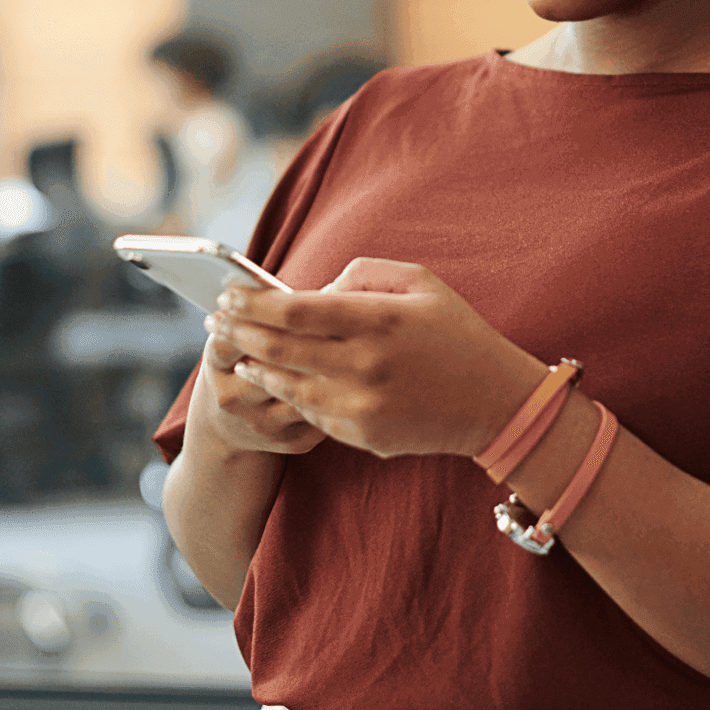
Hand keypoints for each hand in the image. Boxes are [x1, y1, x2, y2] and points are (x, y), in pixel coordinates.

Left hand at [206, 258, 546, 458]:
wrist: (495, 402)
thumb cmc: (458, 333)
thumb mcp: (422, 283)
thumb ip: (365, 274)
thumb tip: (315, 288)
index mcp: (379, 320)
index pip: (295, 309)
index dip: (253, 302)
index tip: (229, 292)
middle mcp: (364, 365)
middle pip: (278, 347)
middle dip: (238, 330)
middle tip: (215, 318)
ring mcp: (360, 405)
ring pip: (285, 383)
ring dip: (252, 363)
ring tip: (233, 349)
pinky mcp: (361, 434)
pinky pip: (309, 411)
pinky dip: (284, 391)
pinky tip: (270, 376)